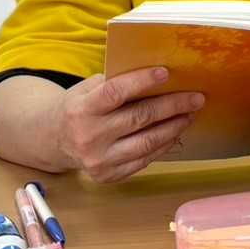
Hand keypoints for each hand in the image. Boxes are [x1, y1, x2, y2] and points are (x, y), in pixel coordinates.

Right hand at [48, 66, 203, 182]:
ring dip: (174, 127)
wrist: (53, 140)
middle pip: (138, 118)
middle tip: (196, 97)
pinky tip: (175, 132)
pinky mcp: (108, 176)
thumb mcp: (86, 89)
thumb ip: (114, 82)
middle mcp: (88, 137)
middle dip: (172, 106)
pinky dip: (163, 145)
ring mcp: (99, 160)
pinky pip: (144, 160)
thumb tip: (156, 75)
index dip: (141, 82)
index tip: (166, 72)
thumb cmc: (78, 107)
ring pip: (147, 142)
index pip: (115, 93)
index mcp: (81, 110)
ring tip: (190, 114)